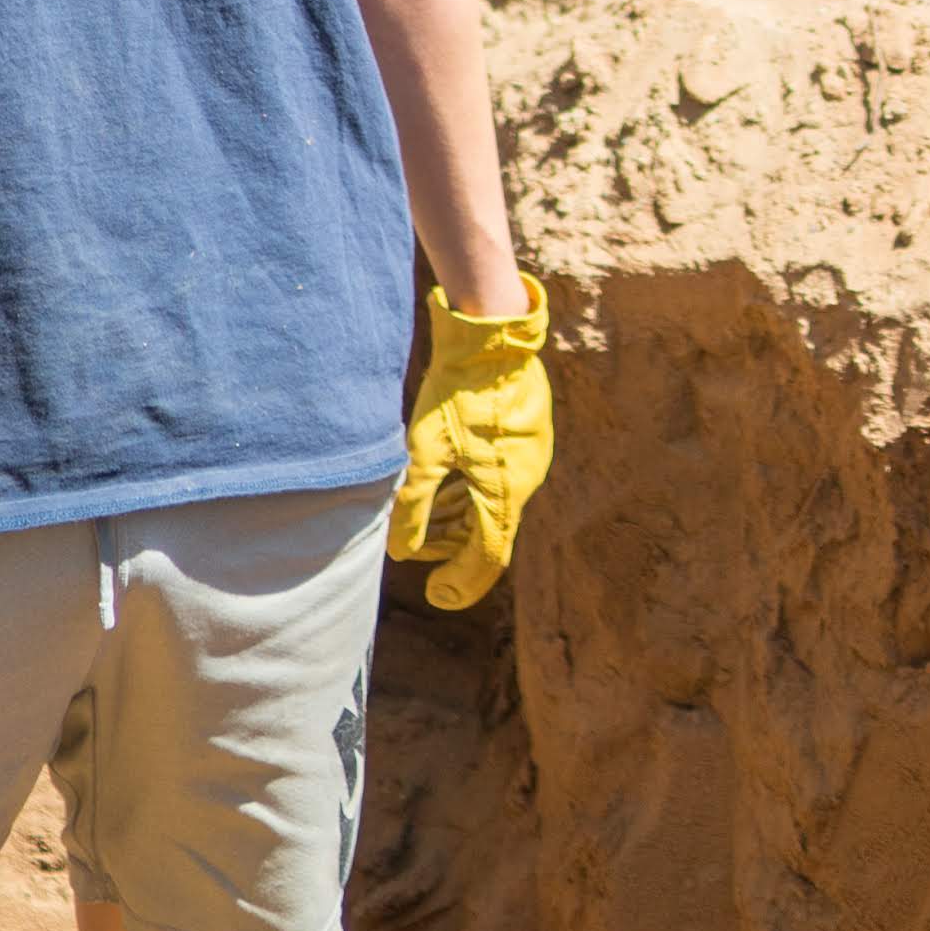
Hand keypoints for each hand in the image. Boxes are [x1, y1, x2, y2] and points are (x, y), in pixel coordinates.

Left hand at [387, 270, 553, 610]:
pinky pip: (499, 480)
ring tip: (424, 519)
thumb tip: (399, 552)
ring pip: (493, 505)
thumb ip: (414, 505)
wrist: (490, 335)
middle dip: (450, 548)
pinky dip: (471, 493)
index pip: (487, 559)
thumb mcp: (426, 450)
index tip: (434, 595)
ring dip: (458, 520)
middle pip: (489, 533)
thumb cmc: (458, 391)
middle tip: (412, 546)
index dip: (460, 584)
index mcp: (506, 491)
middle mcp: (526, 479)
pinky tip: (444, 486)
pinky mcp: (526, 436)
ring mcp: (530, 456)